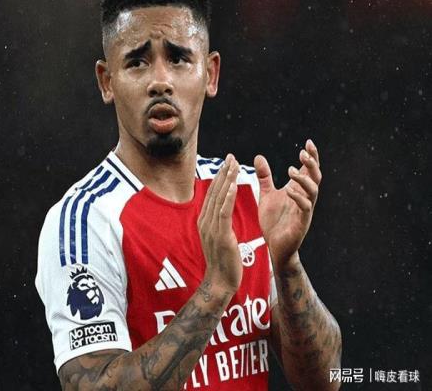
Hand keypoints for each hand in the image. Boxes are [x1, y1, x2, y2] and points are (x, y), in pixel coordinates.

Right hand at [197, 154, 241, 292]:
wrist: (220, 282)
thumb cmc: (223, 262)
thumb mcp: (219, 238)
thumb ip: (220, 223)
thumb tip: (223, 211)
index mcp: (205, 221)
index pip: (213, 194)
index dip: (220, 177)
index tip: (227, 163)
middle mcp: (205, 221)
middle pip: (214, 192)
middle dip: (223, 173)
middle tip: (231, 156)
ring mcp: (211, 228)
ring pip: (219, 198)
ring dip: (226, 180)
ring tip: (234, 165)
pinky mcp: (220, 235)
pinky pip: (223, 212)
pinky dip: (227, 198)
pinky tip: (233, 185)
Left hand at [254, 139, 321, 265]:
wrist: (275, 247)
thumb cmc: (274, 221)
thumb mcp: (267, 195)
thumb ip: (265, 177)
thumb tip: (259, 156)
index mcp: (298, 191)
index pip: (309, 170)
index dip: (312, 156)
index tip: (308, 142)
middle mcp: (305, 198)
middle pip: (315, 177)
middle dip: (311, 164)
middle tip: (303, 152)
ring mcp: (305, 210)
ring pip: (313, 191)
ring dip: (304, 179)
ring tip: (290, 171)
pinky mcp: (301, 223)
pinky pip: (305, 208)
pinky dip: (298, 197)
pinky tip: (288, 190)